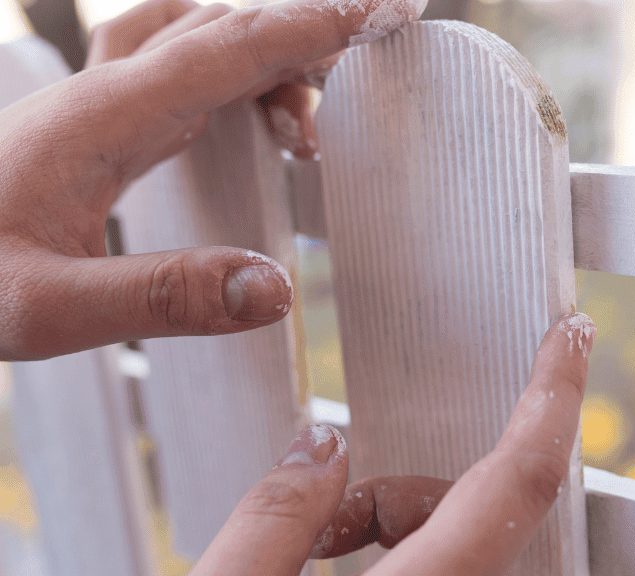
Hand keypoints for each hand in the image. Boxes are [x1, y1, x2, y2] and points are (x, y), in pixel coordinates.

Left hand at [0, 0, 423, 359]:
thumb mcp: (50, 309)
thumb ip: (163, 299)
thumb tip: (279, 289)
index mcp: (101, 120)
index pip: (223, 49)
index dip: (306, 27)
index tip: (375, 10)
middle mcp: (106, 93)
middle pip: (223, 24)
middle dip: (308, 19)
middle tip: (383, 23)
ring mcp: (103, 101)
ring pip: (205, 38)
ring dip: (273, 54)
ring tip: (310, 132)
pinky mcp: (104, 122)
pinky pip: (187, 67)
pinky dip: (241, 73)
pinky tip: (259, 116)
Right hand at [192, 313, 594, 575]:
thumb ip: (272, 521)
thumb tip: (319, 446)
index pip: (518, 478)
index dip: (552, 395)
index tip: (573, 333)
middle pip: (470, 509)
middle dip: (396, 491)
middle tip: (319, 521)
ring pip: (454, 541)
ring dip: (386, 530)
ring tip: (309, 556)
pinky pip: (443, 567)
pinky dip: (395, 558)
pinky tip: (326, 569)